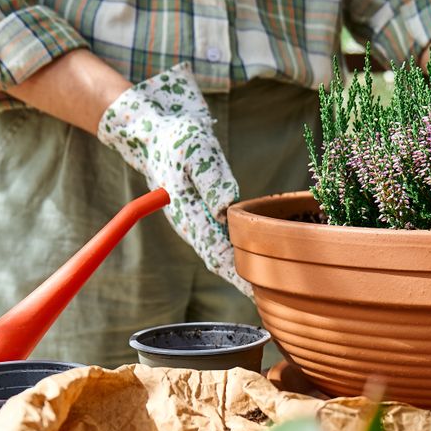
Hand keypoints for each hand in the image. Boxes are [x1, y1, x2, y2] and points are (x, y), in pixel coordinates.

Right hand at [98, 64, 250, 296]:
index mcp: (189, 215)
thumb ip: (210, 179)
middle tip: (272, 299)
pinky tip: (260, 258)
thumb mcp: (194, 150)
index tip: (255, 293)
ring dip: (244, 266)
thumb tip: (224, 208)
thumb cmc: (176, 138)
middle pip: (221, 259)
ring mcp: (198, 219)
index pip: (216, 254)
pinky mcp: (205, 211)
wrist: (158, 131)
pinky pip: (224, 237)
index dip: (236, 275)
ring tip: (271, 287)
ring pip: (223, 250)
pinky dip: (241, 248)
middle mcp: (193, 224)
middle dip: (244, 279)